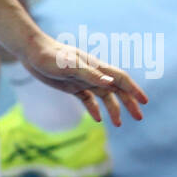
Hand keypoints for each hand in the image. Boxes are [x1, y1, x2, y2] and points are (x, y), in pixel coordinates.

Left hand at [19, 33, 147, 126]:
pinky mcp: (72, 87)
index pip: (121, 79)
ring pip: (104, 97)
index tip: (144, 102)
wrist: (32, 52)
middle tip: (139, 118)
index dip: (134, 90)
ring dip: (113, 110)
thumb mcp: (70, 66)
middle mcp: (93, 74)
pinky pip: (87, 100)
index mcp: (96, 67)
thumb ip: (90, 74)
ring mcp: (83, 81)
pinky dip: (93, 109)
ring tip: (118, 124)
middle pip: (117, 90)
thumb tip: (110, 83)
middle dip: (129, 103)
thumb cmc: (51, 56)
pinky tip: (96, 119)